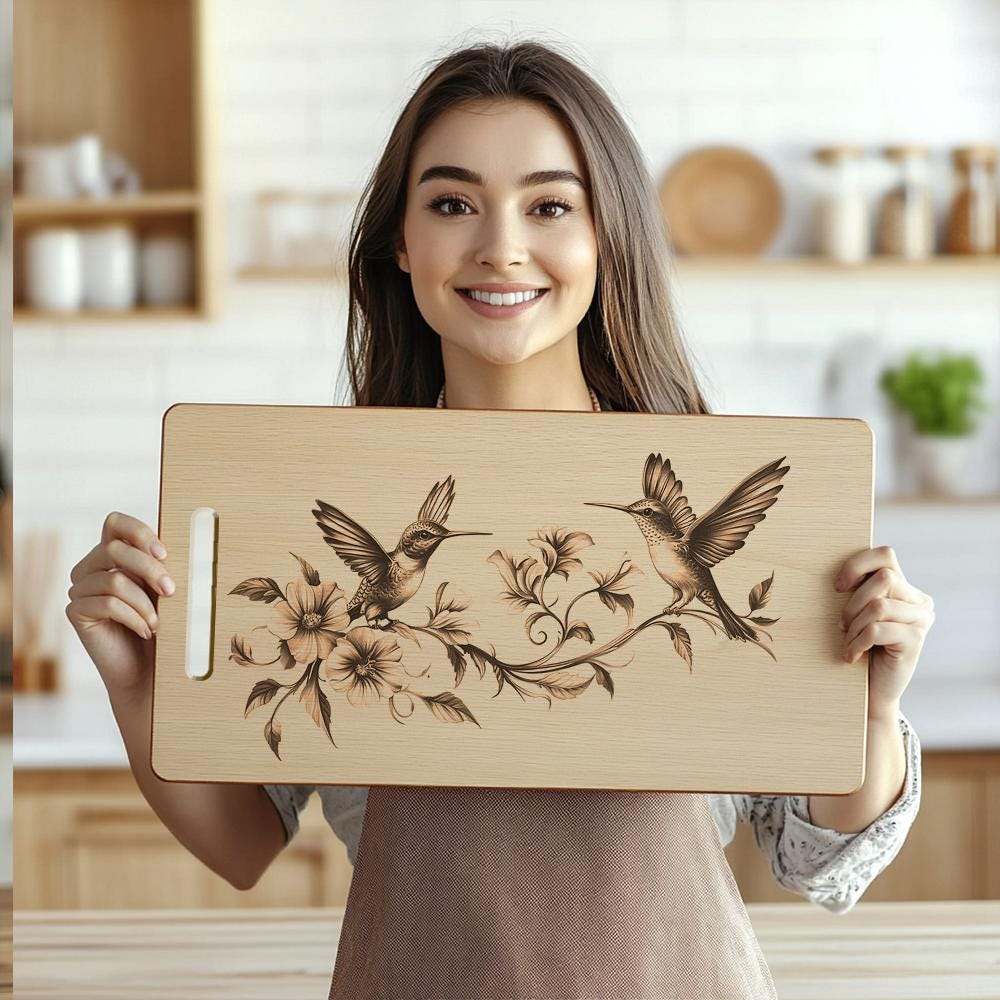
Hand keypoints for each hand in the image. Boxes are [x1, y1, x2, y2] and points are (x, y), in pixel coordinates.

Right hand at [65, 511, 174, 697]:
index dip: (138, 532)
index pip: (115, 523)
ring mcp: (79, 589)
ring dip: (144, 603)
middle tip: (171, 591)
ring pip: (114, 580)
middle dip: (150, 570)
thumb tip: (169, 550)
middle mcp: (90, 567)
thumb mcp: (163, 589)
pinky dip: (134, 618)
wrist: (146, 669)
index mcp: (112, 554)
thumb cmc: (161, 625)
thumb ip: (160, 565)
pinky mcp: (75, 612)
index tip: (164, 553)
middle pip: (113, 549)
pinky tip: (146, 632)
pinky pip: (107, 604)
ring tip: (158, 622)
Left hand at [834, 545, 934, 718]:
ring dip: (854, 626)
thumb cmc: (861, 646)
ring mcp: (922, 620)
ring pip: (879, 605)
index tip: (837, 587)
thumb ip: (860, 589)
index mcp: (905, 588)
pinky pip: (877, 630)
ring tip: (848, 641)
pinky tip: (852, 655)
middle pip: (884, 578)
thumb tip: (837, 573)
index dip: (857, 565)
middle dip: (854, 602)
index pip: (885, 555)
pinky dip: (857, 643)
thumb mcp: (859, 613)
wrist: (872, 690)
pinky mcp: (916, 640)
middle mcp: (919, 601)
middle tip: (842, 624)